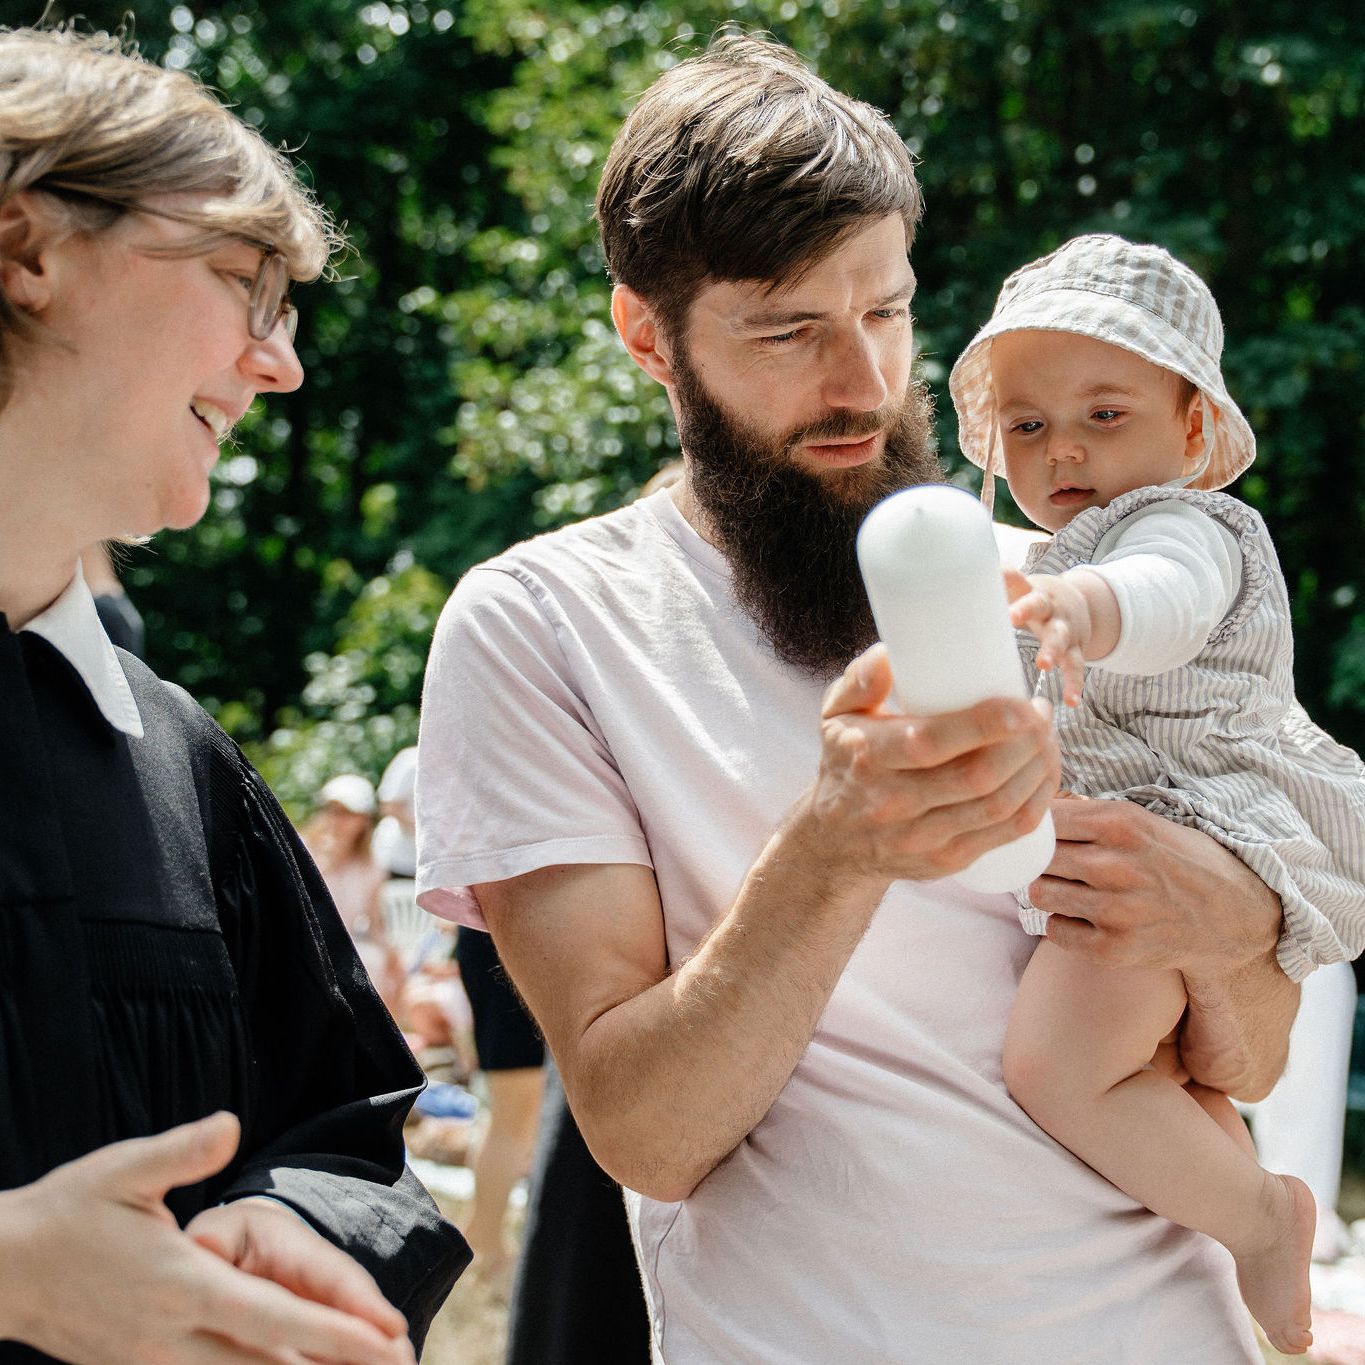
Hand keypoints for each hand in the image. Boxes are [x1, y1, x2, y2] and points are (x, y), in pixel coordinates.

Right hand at [0, 1112, 413, 1364]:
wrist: (1, 1271)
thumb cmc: (68, 1212)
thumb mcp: (123, 1169)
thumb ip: (182, 1152)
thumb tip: (231, 1124)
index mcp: (181, 1284)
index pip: (273, 1316)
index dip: (334, 1331)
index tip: (385, 1339)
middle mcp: (171, 1336)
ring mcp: (152, 1363)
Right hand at [802, 643, 1058, 884]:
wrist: (834, 844)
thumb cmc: (845, 764)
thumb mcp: (836, 716)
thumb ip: (861, 680)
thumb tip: (891, 652)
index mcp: (868, 757)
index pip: (930, 743)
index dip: (986, 724)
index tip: (1022, 704)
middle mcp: (892, 803)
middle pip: (977, 776)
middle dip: (1026, 744)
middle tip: (1042, 715)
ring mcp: (921, 838)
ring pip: (999, 807)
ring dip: (1038, 771)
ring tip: (1048, 739)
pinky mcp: (945, 861)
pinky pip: (1005, 834)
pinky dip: (1036, 803)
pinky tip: (1045, 777)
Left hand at [1005, 568, 1089, 705]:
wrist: (1075, 602)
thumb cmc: (1031, 599)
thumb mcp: (1017, 590)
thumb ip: (993, 588)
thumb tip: (957, 579)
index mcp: (1030, 592)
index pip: (1017, 581)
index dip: (1006, 579)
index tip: (992, 577)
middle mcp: (1050, 608)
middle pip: (1039, 606)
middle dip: (1026, 611)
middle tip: (1012, 618)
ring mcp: (1065, 629)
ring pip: (1060, 637)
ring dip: (1052, 650)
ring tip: (1043, 665)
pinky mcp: (1075, 649)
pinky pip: (1076, 667)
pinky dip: (1074, 684)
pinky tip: (1071, 701)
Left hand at [1029, 797, 1280, 972]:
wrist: (1234, 917)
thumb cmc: (1181, 862)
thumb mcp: (1142, 822)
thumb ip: (1090, 816)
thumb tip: (1033, 814)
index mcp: (1120, 823)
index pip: (1044, 820)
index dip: (1038, 830)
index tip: (1043, 838)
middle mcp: (1114, 865)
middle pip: (1037, 858)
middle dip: (1041, 861)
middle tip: (1058, 867)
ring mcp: (1114, 910)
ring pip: (1039, 894)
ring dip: (1050, 892)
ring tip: (1073, 891)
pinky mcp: (1114, 949)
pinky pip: (1055, 931)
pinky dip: (1064, 925)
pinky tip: (1086, 919)